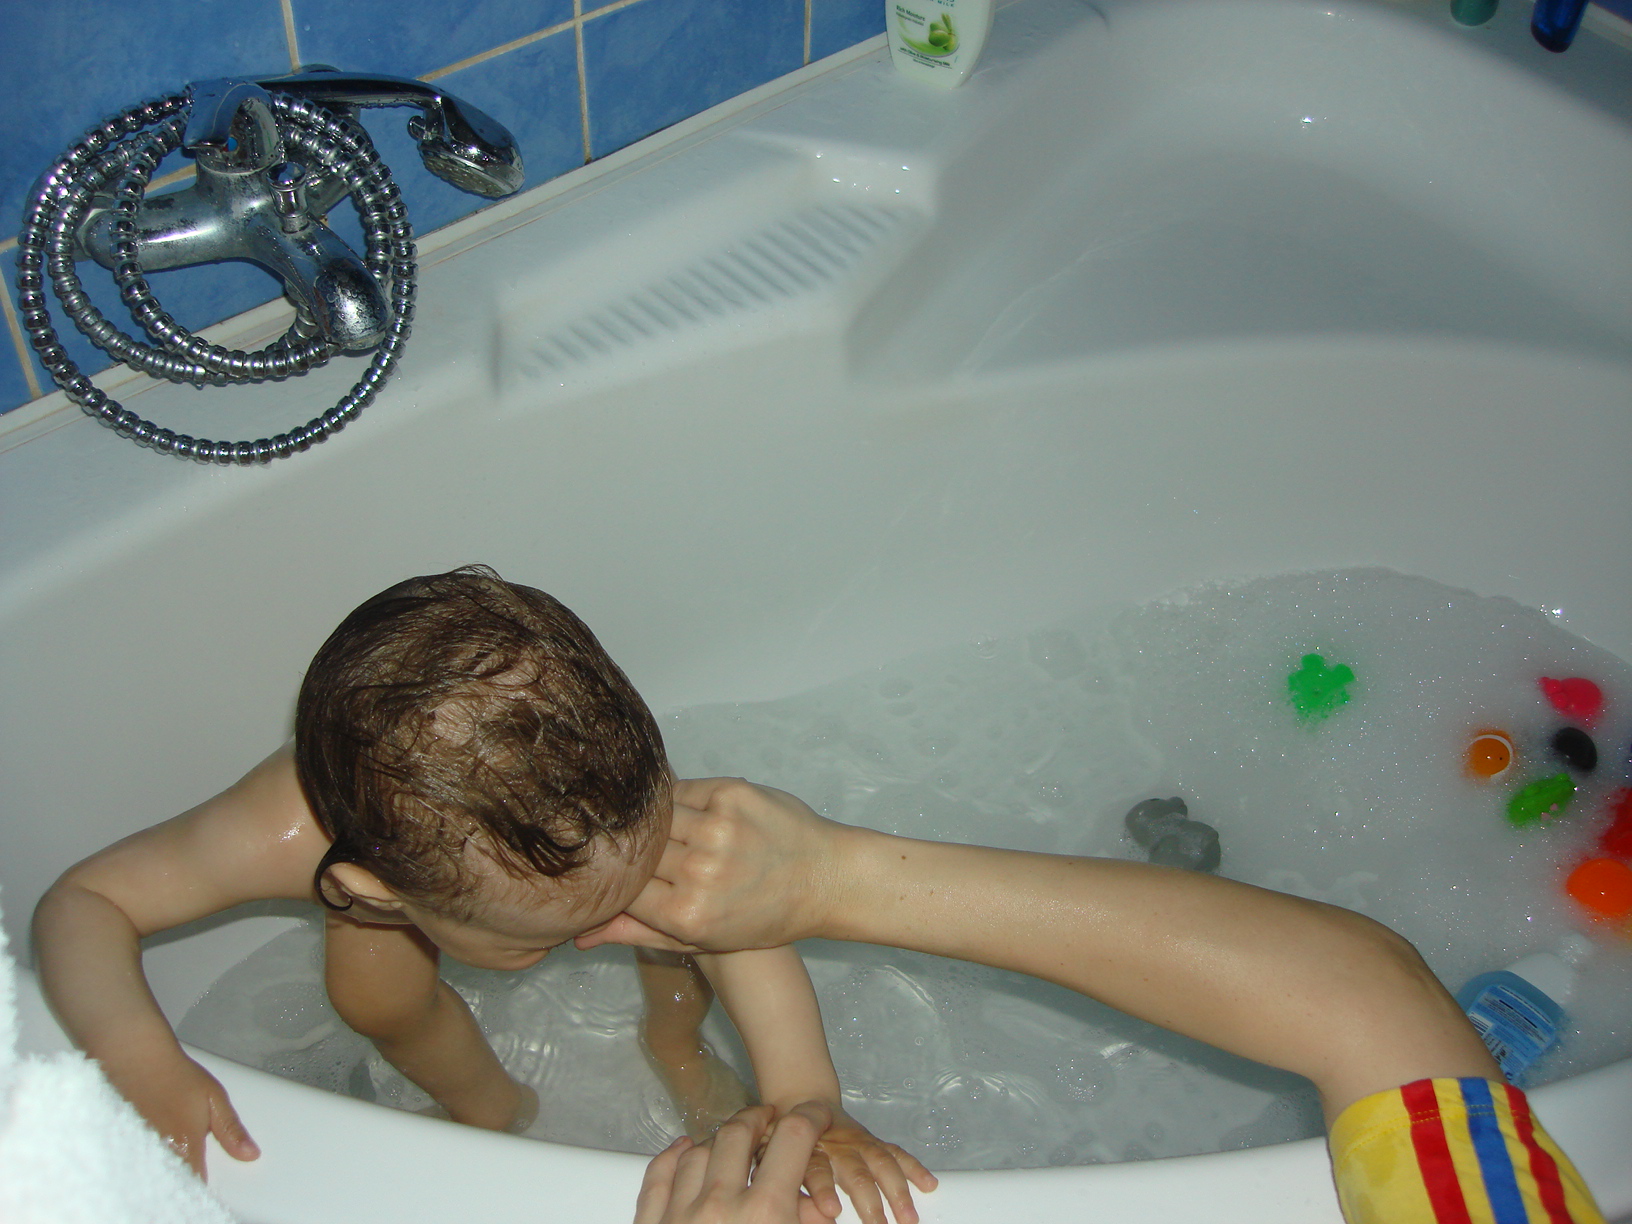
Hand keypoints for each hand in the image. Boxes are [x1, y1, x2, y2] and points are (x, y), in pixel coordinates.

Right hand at [105, 1050, 258, 1177]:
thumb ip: (232, 1130)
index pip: (196, 1181)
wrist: (137, 1060)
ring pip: (155, 1175)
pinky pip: (137, 1165)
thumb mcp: (214, 1098)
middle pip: (174, 1182)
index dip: (202, 1183)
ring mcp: (138, 1152)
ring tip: (172, 1159)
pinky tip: (151, 1153)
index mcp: (186, 1145)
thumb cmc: (178, 1076)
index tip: (206, 1178)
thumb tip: (250, 1154)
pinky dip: (145, 1164)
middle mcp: (160, 1154)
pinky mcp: (122, 1147)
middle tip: (190, 1166)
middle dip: (183, 1180)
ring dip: (164, 1172)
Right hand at [579, 779, 842, 953]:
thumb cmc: (765, 916)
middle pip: (637, 850)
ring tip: (669, 831)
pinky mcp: (733, 793)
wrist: (826, 878)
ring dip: (658, 822)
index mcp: (687, 914)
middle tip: (641, 850)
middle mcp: (701, 871)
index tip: (621, 877)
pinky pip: (683, 790)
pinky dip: (680, 799)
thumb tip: (580, 937)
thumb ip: (640, 933)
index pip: (623, 888)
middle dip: (637, 851)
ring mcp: (718, 828)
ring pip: (656, 815)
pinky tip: (690, 812)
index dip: (618, 881)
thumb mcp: (701, 940)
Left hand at [634, 1102, 832, 1223]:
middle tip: (770, 1122)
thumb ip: (809, 1223)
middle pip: (738, 1133)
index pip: (793, 1138)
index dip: (810, 1118)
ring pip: (697, 1151)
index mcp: (766, 1212)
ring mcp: (680, 1214)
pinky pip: (658, 1178)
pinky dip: (671, 1158)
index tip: (816, 1115)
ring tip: (733, 1142)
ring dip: (719, 1141)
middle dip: (758, 1120)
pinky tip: (683, 1149)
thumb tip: (820, 1203)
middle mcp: (721, 1205)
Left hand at [801, 1109, 935, 1223]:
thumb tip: (806, 1206)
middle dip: (869, 1201)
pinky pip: (896, 1154)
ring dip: (896, 1191)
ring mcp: (858, 1143)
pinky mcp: (873, 1141)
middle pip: (855, 1173)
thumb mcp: (776, 1156)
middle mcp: (837, 1147)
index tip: (831, 1209)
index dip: (824, 1189)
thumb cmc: (788, 1140)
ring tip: (908, 1216)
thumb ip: (788, 1181)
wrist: (803, 1103)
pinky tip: (928, 1184)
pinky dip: (914, 1169)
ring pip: (881, 1164)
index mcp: (810, 1152)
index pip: (817, 1171)